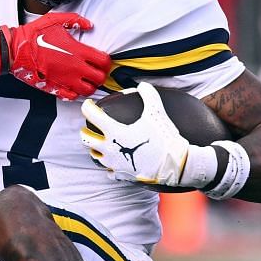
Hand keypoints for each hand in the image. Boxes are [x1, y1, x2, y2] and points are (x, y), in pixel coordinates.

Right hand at [5, 12, 111, 97]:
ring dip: (90, 86)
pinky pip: (72, 96)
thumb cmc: (33, 35)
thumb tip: (89, 24)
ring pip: (88, 90)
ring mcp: (65, 79)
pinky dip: (76, 93)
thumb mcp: (55, 20)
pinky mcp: (56, 87)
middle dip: (101, 75)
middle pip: (99, 78)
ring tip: (86, 80)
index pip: (103, 61)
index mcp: (77, 50)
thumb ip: (75, 20)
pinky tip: (73, 85)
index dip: (106, 62)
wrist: (16, 49)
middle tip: (96, 71)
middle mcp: (74, 67)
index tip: (102, 60)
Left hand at [80, 82, 194, 186]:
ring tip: (101, 143)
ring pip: (95, 156)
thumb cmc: (163, 138)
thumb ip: (149, 96)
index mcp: (114, 131)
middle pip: (86, 139)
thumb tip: (143, 85)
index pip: (91, 115)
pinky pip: (109, 171)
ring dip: (95, 148)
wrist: (174, 164)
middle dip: (85, 131)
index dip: (87, 106)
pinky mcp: (121, 174)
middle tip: (90, 127)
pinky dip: (110, 165)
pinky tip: (116, 161)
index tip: (89, 104)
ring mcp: (114, 163)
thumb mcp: (156, 113)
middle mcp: (109, 148)